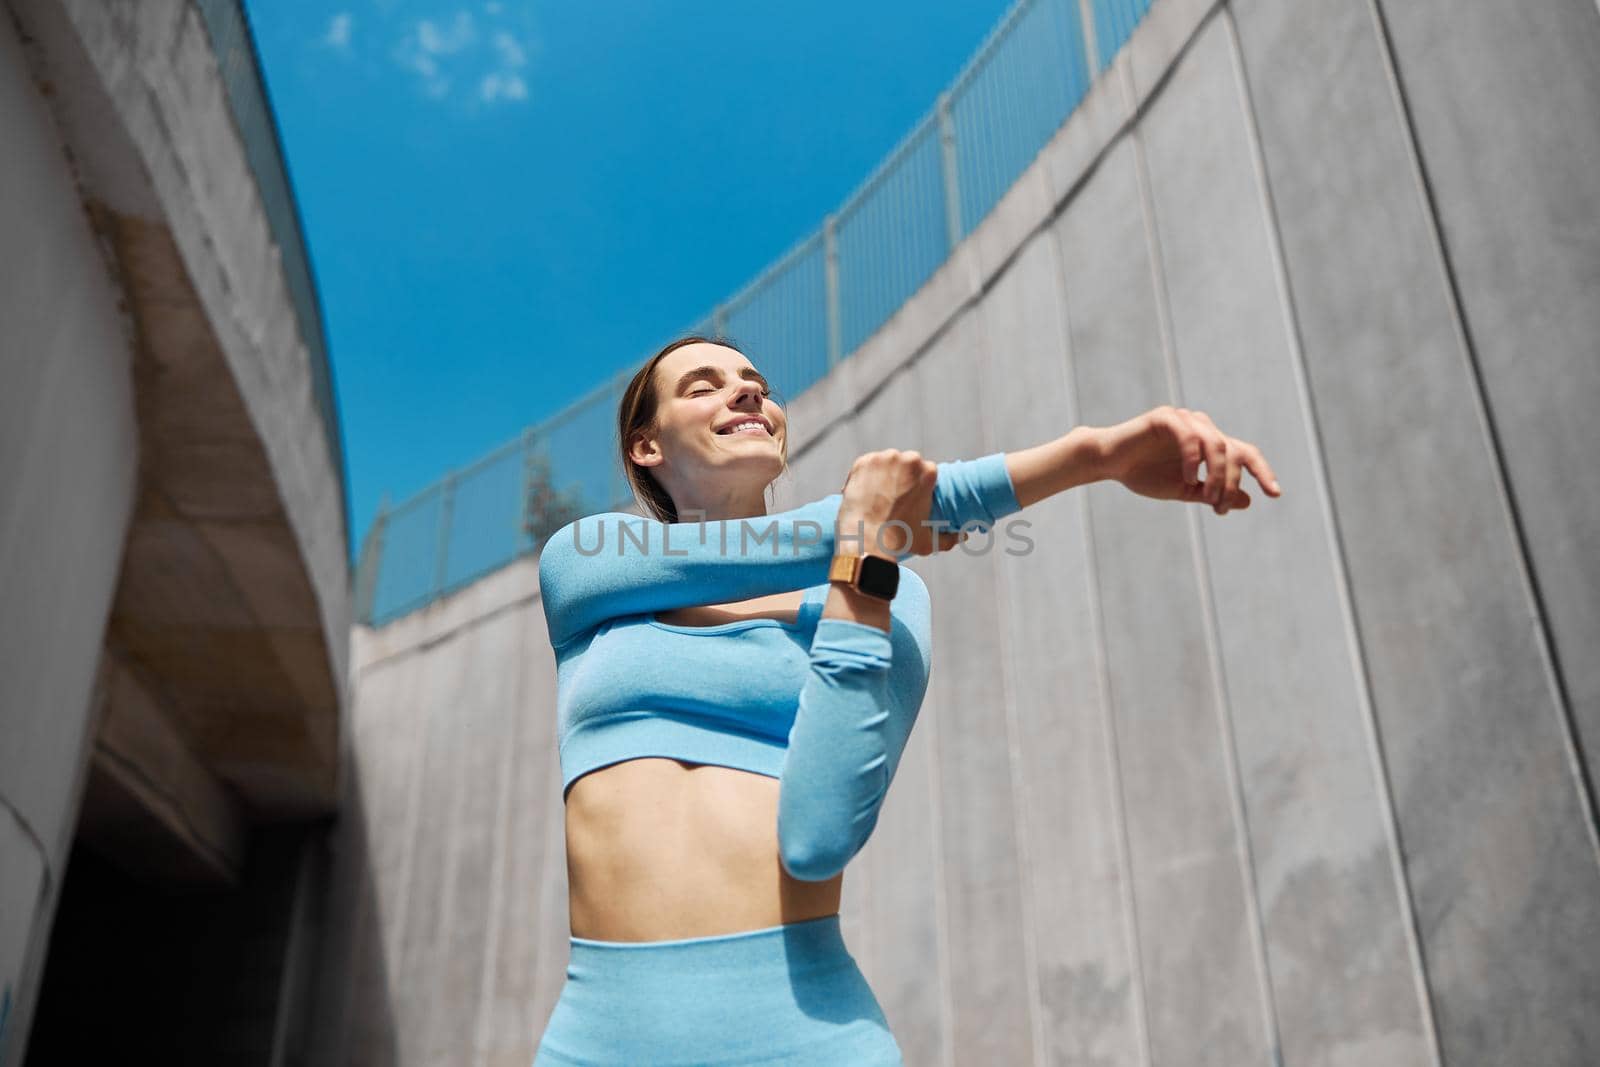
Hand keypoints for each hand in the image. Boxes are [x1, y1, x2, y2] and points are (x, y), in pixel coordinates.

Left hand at [836, 449, 966, 556]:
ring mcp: (882, 459)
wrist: (867, 542)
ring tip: (879, 496)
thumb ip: (950, 538)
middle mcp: (907, 460)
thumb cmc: (899, 541)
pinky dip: (865, 475)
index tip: (911, 494)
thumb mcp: (930, 541)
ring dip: (884, 474)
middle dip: (901, 476)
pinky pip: (866, 464)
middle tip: (894, 497)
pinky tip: (866, 492)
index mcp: (928, 472)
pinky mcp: (862, 463)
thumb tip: (963, 536)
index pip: (926, 470)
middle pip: (906, 463)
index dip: (918, 483)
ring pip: (886, 462)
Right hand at [1095, 406, 1281, 514]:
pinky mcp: (1166, 417)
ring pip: (1216, 444)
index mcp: (1209, 443)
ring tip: (1205, 495)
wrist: (1109, 463)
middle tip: (1219, 506)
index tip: (1275, 495)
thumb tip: (1246, 501)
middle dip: (1231, 482)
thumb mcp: (1184, 490)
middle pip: (1233, 451)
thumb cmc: (1144, 474)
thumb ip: (1212, 493)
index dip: (1262, 473)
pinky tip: (1188, 477)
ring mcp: (1185, 420)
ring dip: (1215, 474)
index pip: (1245, 454)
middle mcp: (1202, 427)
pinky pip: (1190, 436)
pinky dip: (1194, 459)